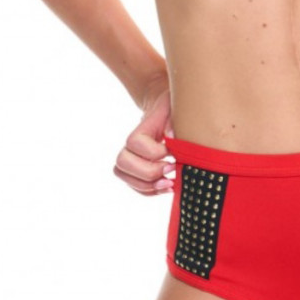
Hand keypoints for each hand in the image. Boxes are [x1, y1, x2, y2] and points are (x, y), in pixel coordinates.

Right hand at [112, 78, 175, 195]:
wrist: (163, 110)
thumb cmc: (173, 109)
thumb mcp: (176, 108)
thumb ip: (173, 120)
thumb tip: (171, 137)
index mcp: (142, 127)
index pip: (135, 142)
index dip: (153, 151)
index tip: (172, 150)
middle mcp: (130, 143)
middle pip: (123, 162)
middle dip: (148, 172)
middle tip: (171, 169)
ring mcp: (131, 157)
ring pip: (124, 176)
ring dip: (147, 186)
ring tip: (170, 184)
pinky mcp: (135, 169)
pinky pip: (134, 185)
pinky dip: (149, 191)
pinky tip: (168, 187)